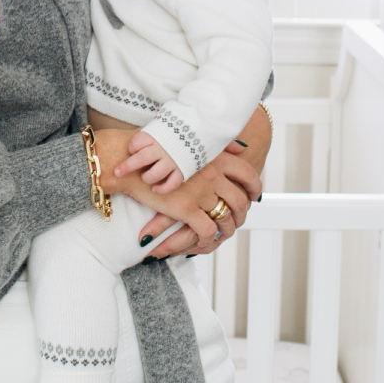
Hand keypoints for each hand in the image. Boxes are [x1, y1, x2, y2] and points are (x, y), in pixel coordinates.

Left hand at [114, 132, 183, 192]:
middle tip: (117, 172)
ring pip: (154, 174)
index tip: (132, 150)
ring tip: (144, 177)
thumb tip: (124, 145)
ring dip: (146, 178)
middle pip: (141, 159)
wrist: (194, 130)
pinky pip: (171, 184)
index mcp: (154, 137)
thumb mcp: (156, 129)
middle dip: (127, 167)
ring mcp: (172, 161)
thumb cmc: (168, 133)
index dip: (132, 148)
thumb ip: (144, 137)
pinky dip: (162, 189)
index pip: (136, 143)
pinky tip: (154, 189)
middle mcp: (162, 149)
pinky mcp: (182, 170)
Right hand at [139, 147, 261, 257]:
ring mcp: (201, 192)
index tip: (253, 198)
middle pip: (241, 201)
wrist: (129, 161)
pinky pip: (208, 231)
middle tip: (236, 221)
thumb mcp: (192, 142)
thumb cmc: (157, 150)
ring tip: (220, 234)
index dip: (254, 189)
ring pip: (226, 219)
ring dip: (226, 230)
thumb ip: (220, 146)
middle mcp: (213, 173)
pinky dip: (208, 240)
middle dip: (241, 215)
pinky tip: (202, 240)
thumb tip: (243, 147)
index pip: (249, 174)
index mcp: (216, 157)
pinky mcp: (186, 209)